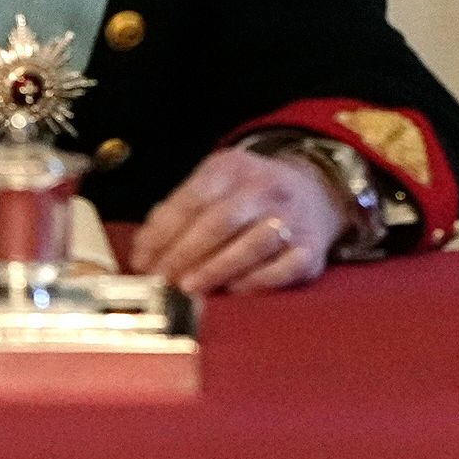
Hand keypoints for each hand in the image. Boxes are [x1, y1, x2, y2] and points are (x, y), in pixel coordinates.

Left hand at [134, 145, 343, 293]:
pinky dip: (256, 281)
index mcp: (233, 167)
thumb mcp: (215, 185)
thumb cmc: (249, 197)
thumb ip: (177, 212)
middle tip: (163, 280)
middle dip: (185, 254)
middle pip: (220, 221)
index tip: (144, 261)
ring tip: (189, 289)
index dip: (163, 233)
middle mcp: (266, 187)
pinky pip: (283, 268)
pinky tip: (233, 291)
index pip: (192, 198)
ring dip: (215, 269)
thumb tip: (143, 252)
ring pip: (251, 244)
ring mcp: (292, 217)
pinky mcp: (312, 248)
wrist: (314, 192)